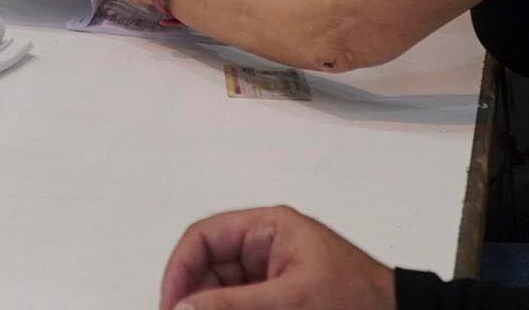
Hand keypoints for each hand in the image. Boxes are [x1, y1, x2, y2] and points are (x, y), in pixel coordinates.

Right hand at [159, 207, 395, 309]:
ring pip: (223, 290)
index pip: (204, 237)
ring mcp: (272, 273)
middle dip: (193, 296)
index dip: (179, 270)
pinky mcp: (281, 297)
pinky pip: (242, 303)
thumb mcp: (289, 300)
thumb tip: (181, 306)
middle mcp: (265, 245)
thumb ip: (232, 304)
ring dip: (210, 307)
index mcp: (268, 227)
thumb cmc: (358, 299)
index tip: (170, 306)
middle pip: (208, 267)